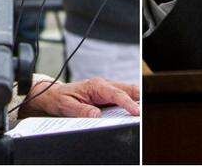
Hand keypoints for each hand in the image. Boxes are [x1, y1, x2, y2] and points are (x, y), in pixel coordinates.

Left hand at [18, 78, 139, 118]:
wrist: (54, 95)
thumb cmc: (60, 98)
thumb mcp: (67, 106)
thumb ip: (82, 110)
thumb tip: (97, 115)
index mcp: (95, 86)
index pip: (116, 94)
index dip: (128, 103)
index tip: (136, 112)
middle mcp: (103, 85)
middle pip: (127, 89)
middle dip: (140, 97)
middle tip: (148, 110)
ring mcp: (106, 89)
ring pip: (128, 92)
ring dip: (137, 99)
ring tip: (144, 111)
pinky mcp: (107, 95)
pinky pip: (122, 97)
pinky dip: (131, 102)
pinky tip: (135, 110)